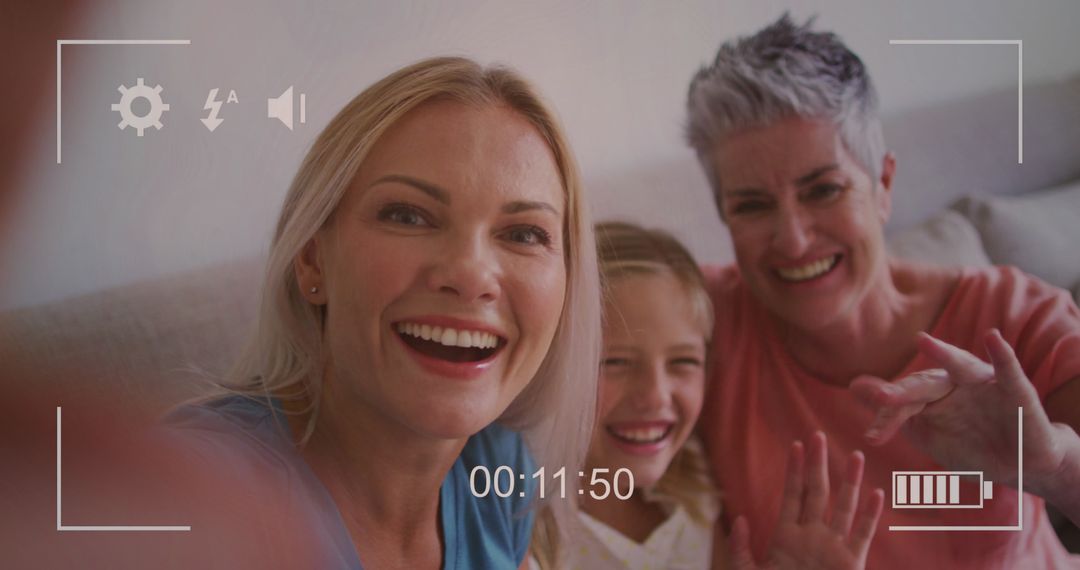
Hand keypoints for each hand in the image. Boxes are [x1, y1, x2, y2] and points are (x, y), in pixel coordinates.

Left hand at [728, 432, 883, 569]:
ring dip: (849, 482)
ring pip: (843, 507)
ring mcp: (833, 547)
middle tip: (818, 435)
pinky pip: (863, 535)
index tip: (796, 445)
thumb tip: (739, 520)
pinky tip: (877, 494)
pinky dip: (871, 515)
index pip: (792, 495)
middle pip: (817, 492)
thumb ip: (742, 549)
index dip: (794, 470)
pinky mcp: (851, 563)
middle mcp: (812, 536)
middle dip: (818, 465)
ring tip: (855, 456)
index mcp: (786, 536)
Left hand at [849, 329, 1069, 493]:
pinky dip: (1003, 354)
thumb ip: (893, 412)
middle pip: (923, 385)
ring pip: (958, 366)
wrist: (1021, 467)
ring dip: (942, 355)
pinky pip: (1008, 369)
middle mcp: (953, 382)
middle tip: (881, 398)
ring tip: (923, 341)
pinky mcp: (1015, 388)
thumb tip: (852, 385)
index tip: (872, 437)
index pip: (903, 403)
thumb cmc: (971, 447)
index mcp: (931, 394)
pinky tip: (994, 338)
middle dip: (903, 393)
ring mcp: (983, 382)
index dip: (888, 419)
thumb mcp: (927, 433)